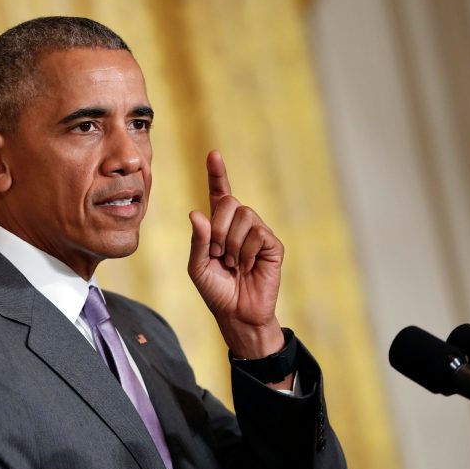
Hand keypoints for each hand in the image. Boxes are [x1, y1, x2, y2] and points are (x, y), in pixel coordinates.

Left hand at [188, 150, 284, 359]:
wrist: (237, 314)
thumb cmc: (216, 291)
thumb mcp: (197, 267)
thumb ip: (197, 240)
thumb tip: (196, 213)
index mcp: (219, 227)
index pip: (219, 194)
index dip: (217, 174)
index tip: (213, 155)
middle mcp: (240, 225)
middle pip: (230, 202)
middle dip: (218, 229)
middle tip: (218, 255)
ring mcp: (258, 233)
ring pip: (244, 216)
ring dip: (232, 244)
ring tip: (233, 264)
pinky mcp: (273, 245)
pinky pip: (258, 233)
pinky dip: (247, 251)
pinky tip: (248, 266)